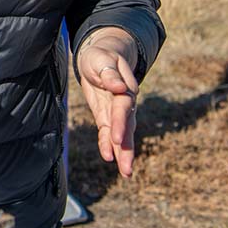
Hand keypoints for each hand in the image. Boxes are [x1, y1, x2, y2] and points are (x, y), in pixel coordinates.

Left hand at [76, 28, 139, 177]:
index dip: (120, 122)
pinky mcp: (106, 116)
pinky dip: (107, 144)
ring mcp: (117, 111)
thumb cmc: (100, 56)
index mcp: (125, 87)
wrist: (100, 56)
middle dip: (126, 147)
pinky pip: (108, 132)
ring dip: (123, 153)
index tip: (117, 138)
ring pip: (122, 134)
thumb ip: (109, 74)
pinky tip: (108, 158)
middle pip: (127, 125)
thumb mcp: (100, 59)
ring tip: (126, 172)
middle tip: (126, 167)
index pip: (124, 107)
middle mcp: (125, 102)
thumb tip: (119, 87)